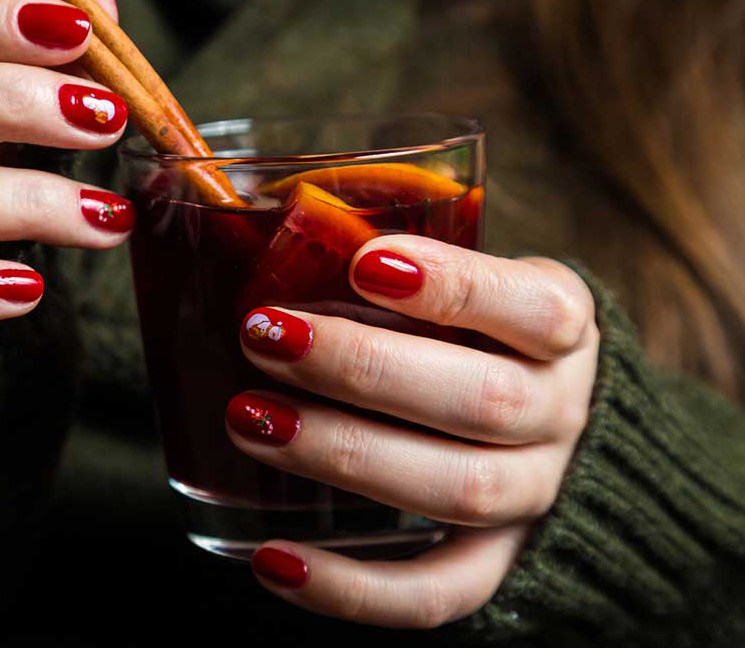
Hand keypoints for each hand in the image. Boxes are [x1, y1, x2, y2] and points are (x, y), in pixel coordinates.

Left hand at [228, 236, 599, 627]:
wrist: (556, 421)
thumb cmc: (475, 329)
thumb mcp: (464, 277)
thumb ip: (392, 257)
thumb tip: (244, 210)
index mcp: (559, 328)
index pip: (532, 310)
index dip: (453, 287)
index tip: (362, 263)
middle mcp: (560, 413)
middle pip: (481, 403)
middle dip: (363, 369)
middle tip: (265, 335)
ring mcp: (534, 494)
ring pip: (455, 490)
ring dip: (344, 456)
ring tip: (248, 419)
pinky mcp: (496, 562)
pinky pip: (437, 593)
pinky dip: (352, 589)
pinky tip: (273, 561)